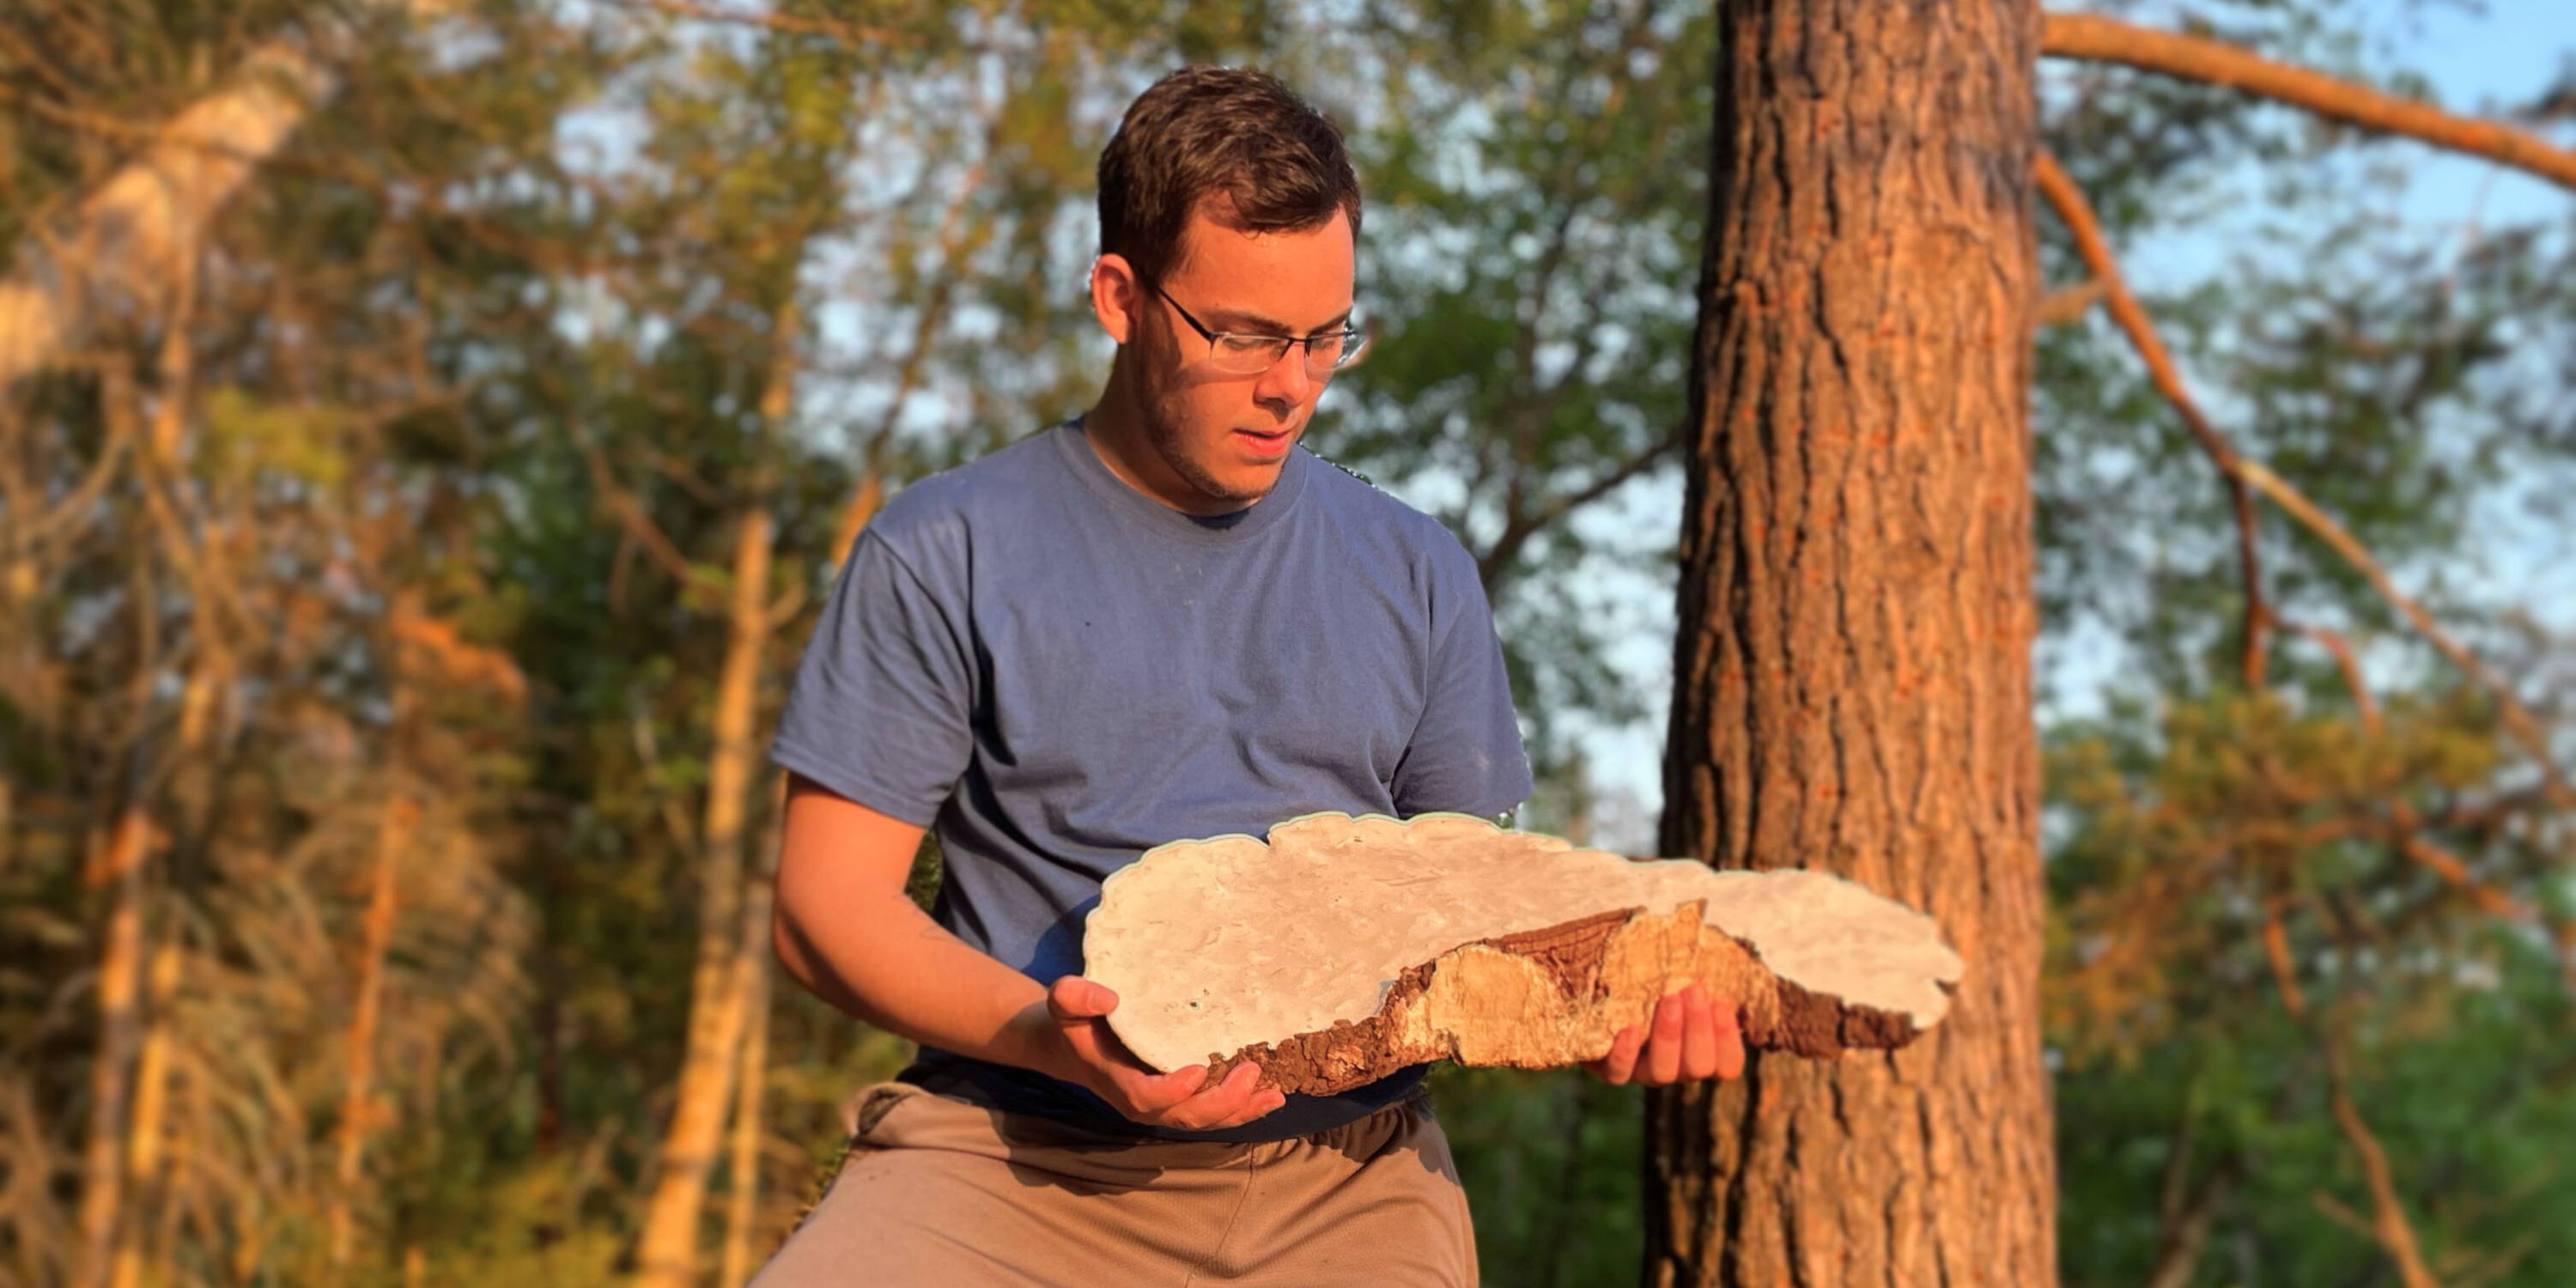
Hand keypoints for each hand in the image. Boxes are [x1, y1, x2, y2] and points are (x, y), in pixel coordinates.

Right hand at [1031, 976, 1286, 1129]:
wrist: (1074, 1046)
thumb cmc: (1076, 1021)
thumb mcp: (1064, 1003)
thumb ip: (1074, 997)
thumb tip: (1109, 997)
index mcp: (1118, 1082)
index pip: (1147, 1097)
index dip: (1174, 1090)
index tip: (1200, 1069)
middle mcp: (1144, 1102)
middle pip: (1186, 1117)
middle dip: (1222, 1102)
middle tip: (1252, 1072)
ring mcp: (1165, 1106)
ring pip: (1205, 1120)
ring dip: (1241, 1109)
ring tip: (1274, 1093)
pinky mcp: (1181, 1102)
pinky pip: (1214, 1114)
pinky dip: (1244, 1109)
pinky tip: (1271, 1097)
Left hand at [1582, 984, 1745, 1086]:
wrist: (1597, 998)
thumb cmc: (1651, 984)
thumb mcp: (1679, 980)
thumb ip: (1701, 979)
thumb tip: (1724, 960)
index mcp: (1700, 1053)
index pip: (1728, 1064)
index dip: (1728, 1038)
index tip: (1721, 1002)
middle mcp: (1676, 1069)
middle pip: (1699, 1067)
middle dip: (1700, 1029)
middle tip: (1693, 990)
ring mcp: (1643, 1073)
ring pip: (1664, 1072)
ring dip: (1669, 1036)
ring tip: (1668, 999)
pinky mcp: (1610, 1071)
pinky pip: (1620, 1072)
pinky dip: (1626, 1052)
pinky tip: (1630, 1028)